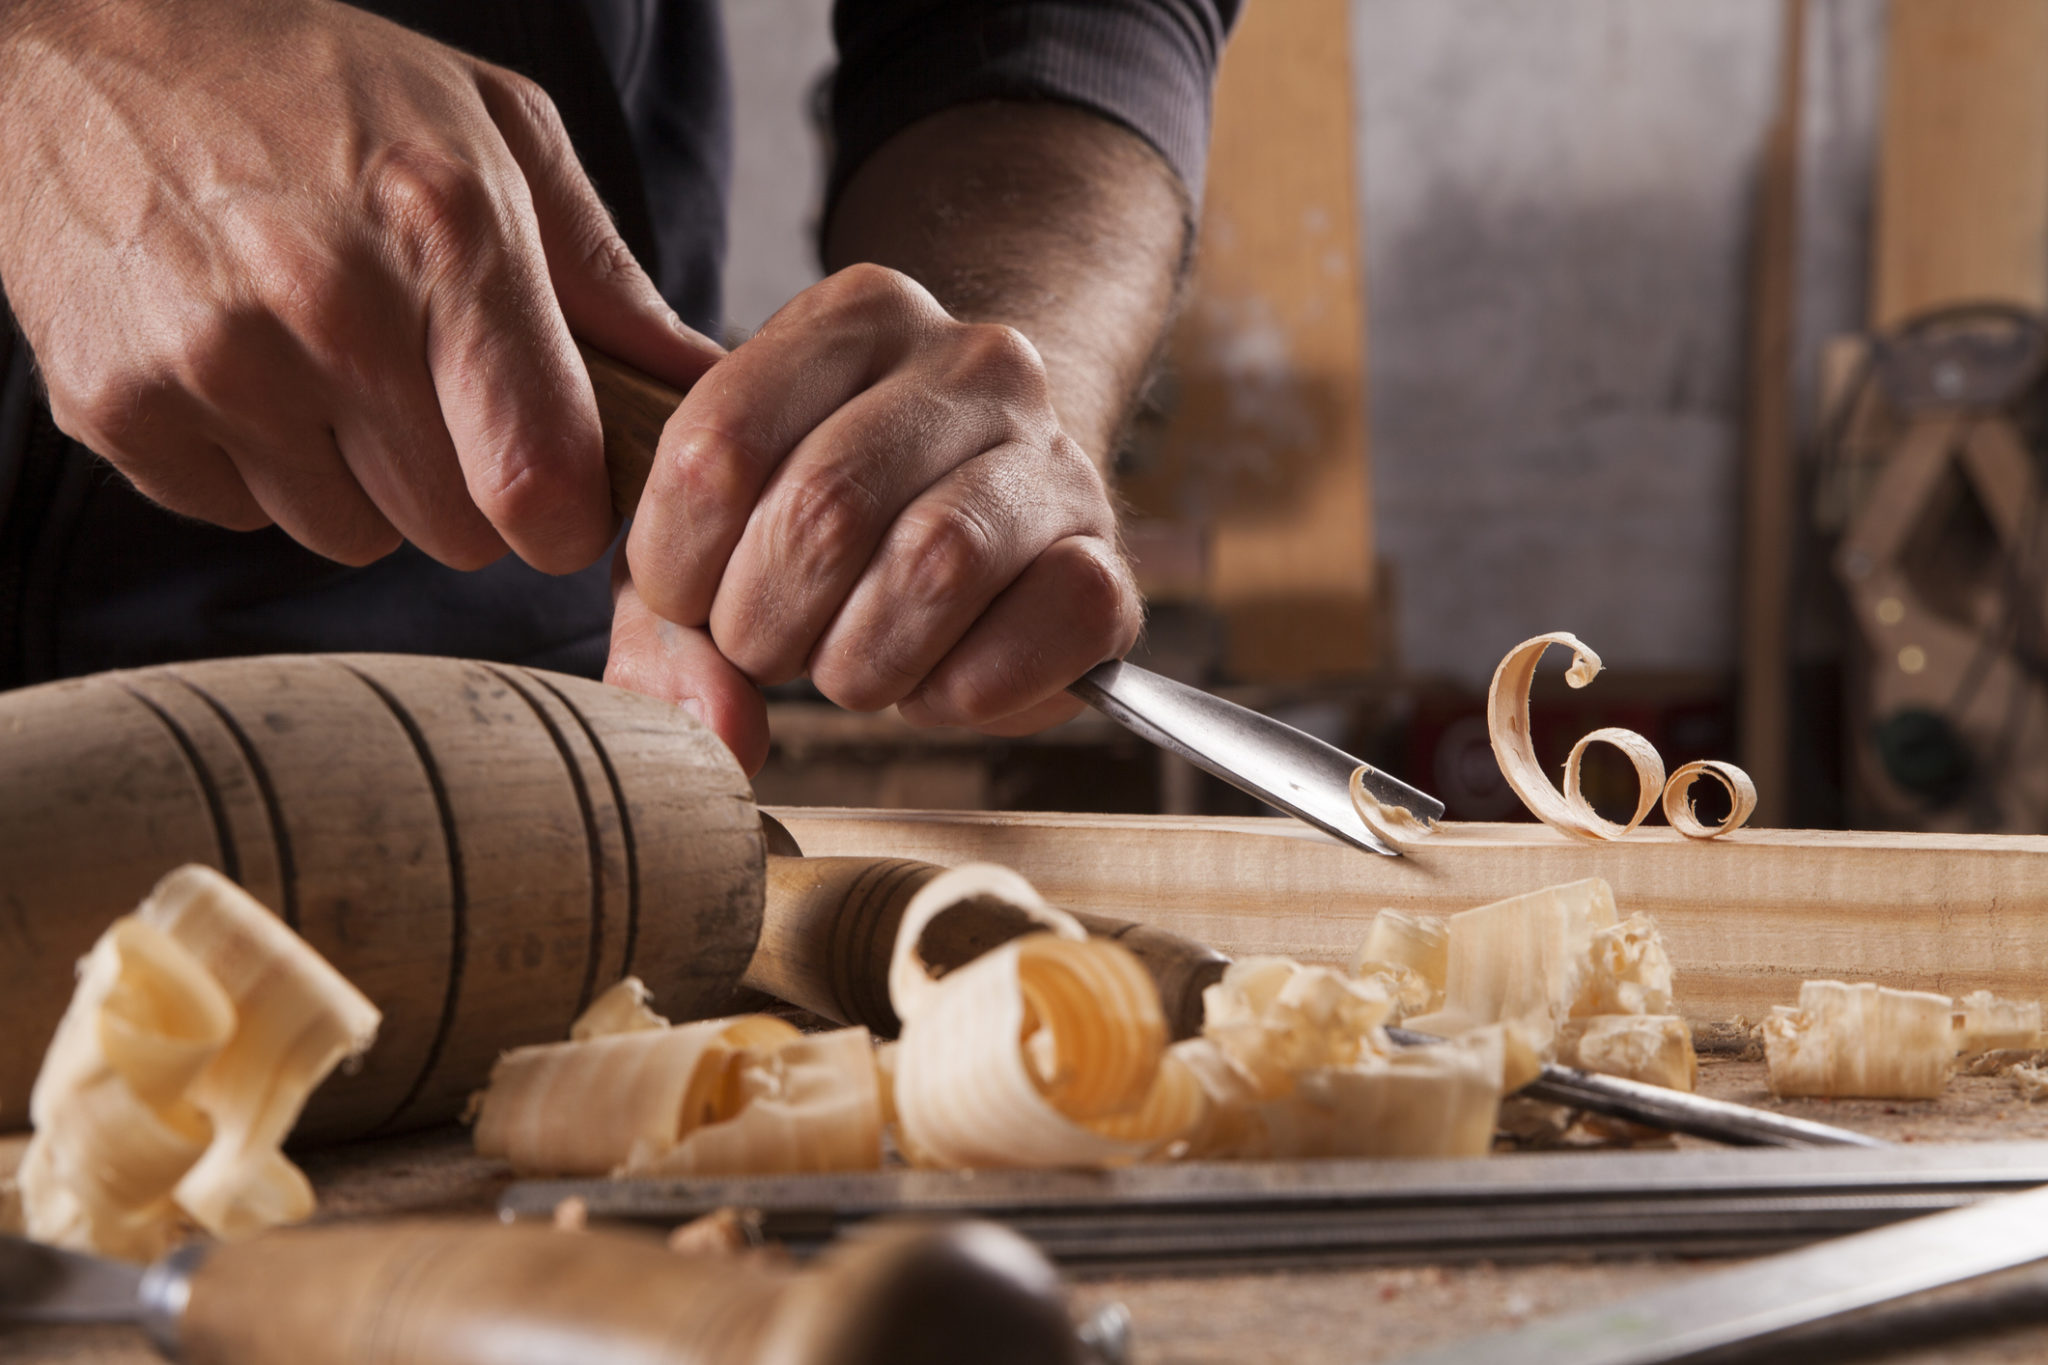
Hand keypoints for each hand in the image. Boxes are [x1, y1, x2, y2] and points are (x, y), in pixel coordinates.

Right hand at [0, 0, 716, 570]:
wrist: (80, 40)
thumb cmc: (314, 87)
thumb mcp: (491, 134)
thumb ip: (605, 278)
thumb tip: (706, 387)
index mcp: (446, 228)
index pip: (539, 480)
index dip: (567, 515)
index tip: (560, 494)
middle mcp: (326, 305)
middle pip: (457, 532)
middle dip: (467, 488)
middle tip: (431, 394)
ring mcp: (211, 363)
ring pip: (352, 537)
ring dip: (359, 482)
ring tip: (325, 363)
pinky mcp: (117, 408)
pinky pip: (245, 517)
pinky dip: (258, 468)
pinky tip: (245, 367)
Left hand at [613, 264, 1140, 761]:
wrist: (995, 526)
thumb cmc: (837, 531)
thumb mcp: (722, 538)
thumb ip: (670, 623)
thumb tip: (710, 731)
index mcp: (858, 314)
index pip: (720, 442)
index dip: (678, 562)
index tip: (691, 600)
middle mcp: (972, 361)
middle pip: (824, 508)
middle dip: (765, 624)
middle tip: (769, 651)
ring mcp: (1055, 455)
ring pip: (934, 565)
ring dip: (862, 663)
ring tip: (852, 668)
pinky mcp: (1110, 561)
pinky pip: (1036, 629)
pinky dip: (965, 691)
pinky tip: (938, 683)